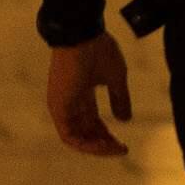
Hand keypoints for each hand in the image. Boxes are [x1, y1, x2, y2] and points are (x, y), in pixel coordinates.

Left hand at [46, 34, 132, 157]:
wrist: (83, 34)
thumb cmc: (98, 50)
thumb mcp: (115, 78)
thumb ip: (120, 99)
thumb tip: (125, 120)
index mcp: (81, 94)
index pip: (92, 122)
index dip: (107, 134)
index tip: (123, 143)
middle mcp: (69, 103)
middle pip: (85, 132)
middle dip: (103, 144)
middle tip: (121, 149)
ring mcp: (62, 106)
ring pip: (76, 138)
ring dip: (95, 147)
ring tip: (114, 149)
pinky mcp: (58, 108)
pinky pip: (69, 136)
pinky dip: (85, 144)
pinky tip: (103, 145)